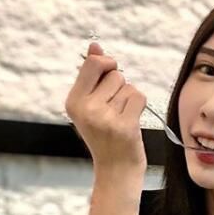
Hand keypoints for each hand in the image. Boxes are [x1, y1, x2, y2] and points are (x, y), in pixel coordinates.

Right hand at [65, 42, 147, 173]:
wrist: (115, 169)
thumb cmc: (105, 134)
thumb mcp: (92, 104)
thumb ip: (92, 74)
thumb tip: (94, 45)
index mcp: (73, 102)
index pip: (93, 63)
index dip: (106, 63)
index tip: (109, 75)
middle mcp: (86, 109)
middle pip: (114, 73)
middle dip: (120, 86)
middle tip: (114, 110)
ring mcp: (104, 118)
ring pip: (128, 86)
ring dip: (130, 99)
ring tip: (121, 118)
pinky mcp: (124, 125)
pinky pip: (139, 97)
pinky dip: (140, 106)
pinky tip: (131, 122)